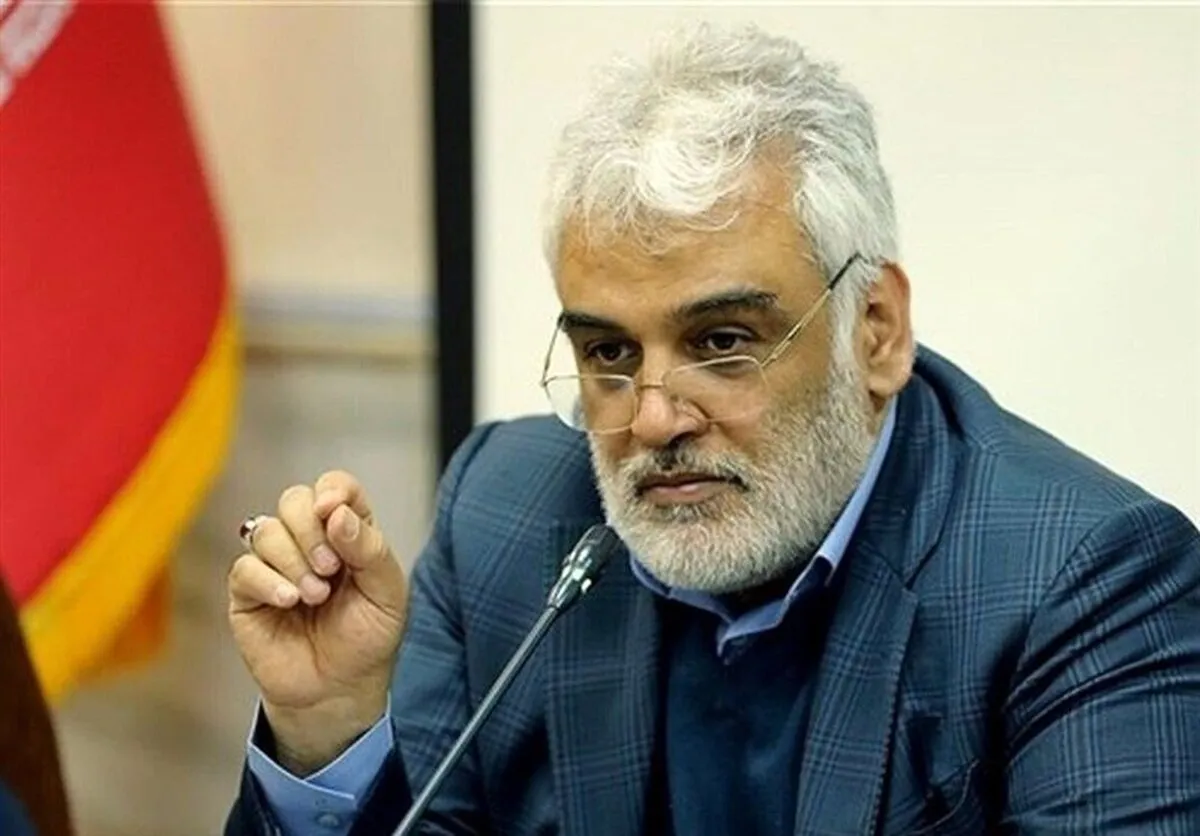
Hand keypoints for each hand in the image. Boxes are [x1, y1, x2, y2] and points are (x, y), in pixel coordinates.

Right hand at [227, 470, 407, 774]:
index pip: (335, 487)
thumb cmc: (368, 639)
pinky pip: (245, 567)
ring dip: (293, 560)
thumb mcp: (387, 594)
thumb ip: (369, 548)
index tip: (334, 511)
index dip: (333, 491)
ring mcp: (275, 564)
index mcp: (348, 532)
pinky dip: (269, 581)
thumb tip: (336, 512)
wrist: (339, 690)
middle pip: (294, 500)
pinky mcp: (248, 592)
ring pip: (266, 529)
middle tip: (331, 569)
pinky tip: (290, 602)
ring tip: (315, 596)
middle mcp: (309, 541)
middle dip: (311, 530)